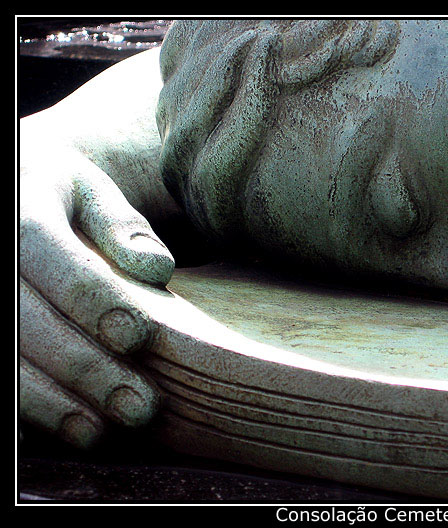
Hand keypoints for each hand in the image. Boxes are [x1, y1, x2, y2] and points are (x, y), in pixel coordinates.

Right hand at [19, 145, 174, 447]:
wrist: (12, 184)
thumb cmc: (56, 191)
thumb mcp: (88, 189)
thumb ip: (120, 224)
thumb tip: (156, 268)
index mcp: (20, 212)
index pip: (54, 260)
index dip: (94, 301)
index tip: (138, 337)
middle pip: (27, 321)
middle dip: (84, 367)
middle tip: (139, 406)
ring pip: (4, 357)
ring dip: (49, 401)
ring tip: (99, 432)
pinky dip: (22, 405)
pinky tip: (55, 431)